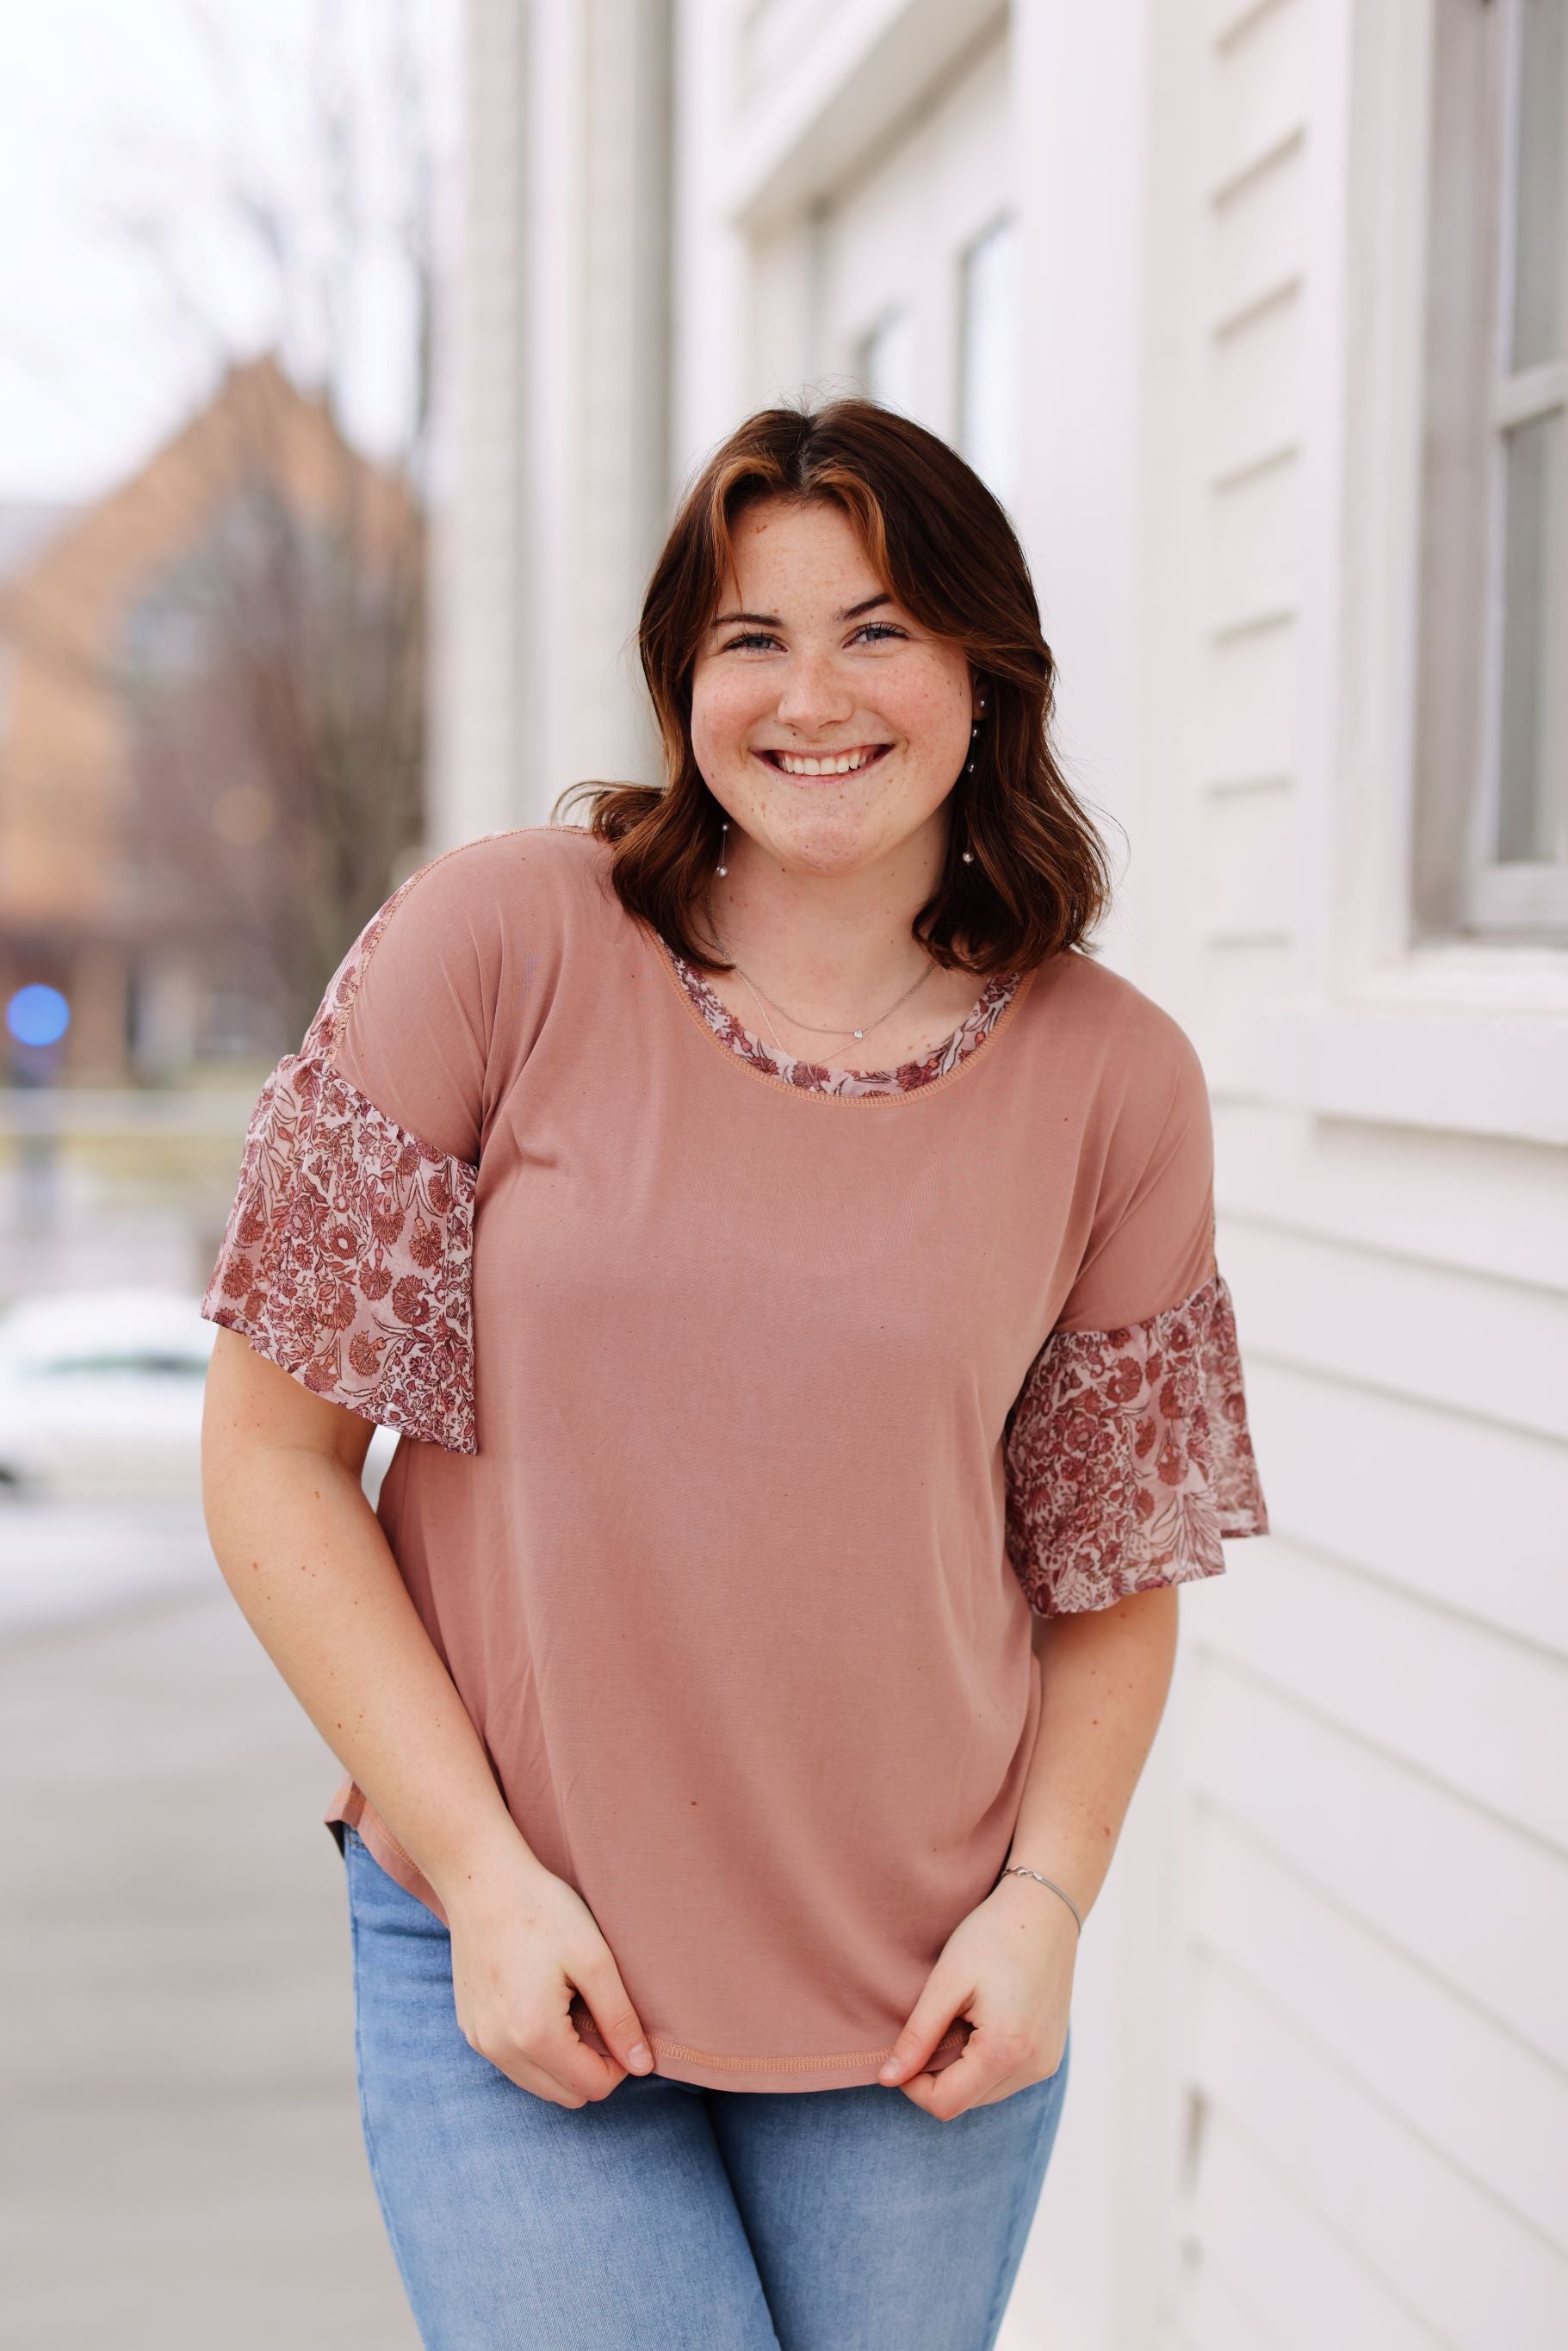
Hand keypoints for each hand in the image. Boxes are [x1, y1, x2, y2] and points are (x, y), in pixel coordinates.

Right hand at [442, 1844, 653, 2107]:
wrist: (481, 1880)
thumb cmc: (542, 1910)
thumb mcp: (593, 1958)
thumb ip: (619, 2018)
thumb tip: (643, 2067)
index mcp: (535, 2035)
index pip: (593, 2087)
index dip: (619, 2063)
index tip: (619, 2020)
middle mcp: (501, 2050)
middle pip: (566, 2095)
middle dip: (591, 2066)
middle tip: (596, 2013)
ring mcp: (481, 2041)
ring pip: (538, 2085)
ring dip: (563, 2062)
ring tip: (568, 2005)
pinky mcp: (470, 2028)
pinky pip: (513, 2064)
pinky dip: (535, 2050)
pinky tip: (540, 2002)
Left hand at [877, 1874, 1076, 2118]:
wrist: (1045, 1907)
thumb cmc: (993, 1935)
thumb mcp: (947, 1981)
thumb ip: (917, 2036)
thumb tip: (887, 2079)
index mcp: (1006, 2051)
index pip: (945, 2104)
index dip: (913, 2085)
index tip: (904, 2048)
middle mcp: (1033, 2068)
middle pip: (965, 2102)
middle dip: (939, 2073)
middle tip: (937, 2021)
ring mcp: (1046, 2064)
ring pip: (985, 2092)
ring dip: (962, 2067)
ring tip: (964, 2015)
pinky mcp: (1051, 2054)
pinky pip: (1006, 2077)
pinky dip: (985, 2059)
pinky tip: (984, 2019)